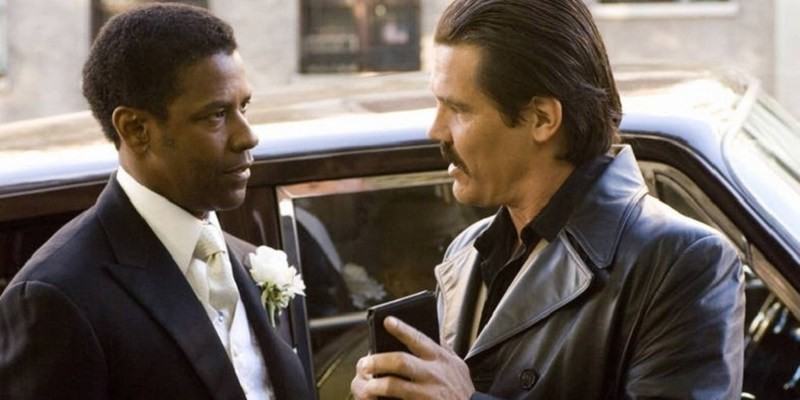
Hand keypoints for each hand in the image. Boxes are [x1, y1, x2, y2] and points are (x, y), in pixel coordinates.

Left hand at [351, 316, 474, 399]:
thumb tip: (430, 330)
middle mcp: (434, 373)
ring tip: (366, 385)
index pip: (418, 338)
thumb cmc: (461, 389)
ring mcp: (428, 393)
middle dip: (378, 360)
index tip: (386, 321)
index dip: (401, 329)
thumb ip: (443, 348)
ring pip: (395, 385)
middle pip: (401, 361)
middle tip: (364, 363)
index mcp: (440, 358)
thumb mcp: (458, 364)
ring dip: (376, 384)